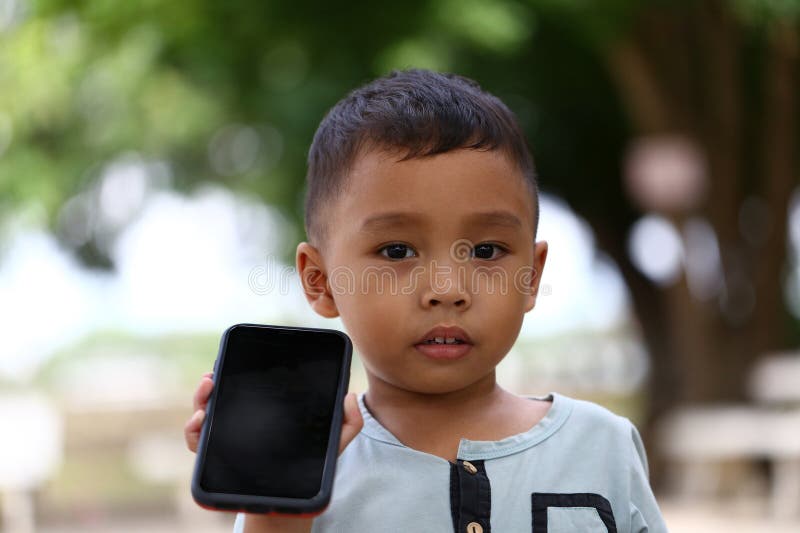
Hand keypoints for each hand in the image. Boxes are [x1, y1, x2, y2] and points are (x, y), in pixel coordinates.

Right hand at [184, 373, 363, 454]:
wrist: (292, 503)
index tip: (234, 360)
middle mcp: (244, 420)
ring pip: (207, 412)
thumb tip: (350, 396)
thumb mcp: (332, 443)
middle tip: (212, 376)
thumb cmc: (310, 468)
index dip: (239, 370)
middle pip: (222, 394)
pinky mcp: (219, 458)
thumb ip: (349, 422)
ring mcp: (229, 437)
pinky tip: (199, 423)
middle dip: (212, 381)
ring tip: (206, 391)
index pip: (250, 384)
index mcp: (268, 411)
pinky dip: (193, 431)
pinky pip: (199, 443)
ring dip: (200, 400)